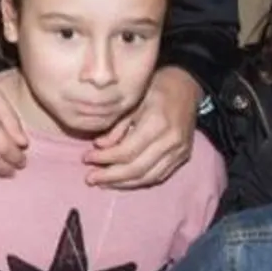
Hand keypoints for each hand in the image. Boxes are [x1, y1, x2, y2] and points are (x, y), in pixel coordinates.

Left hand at [86, 66, 198, 188]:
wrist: (185, 87)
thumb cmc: (154, 88)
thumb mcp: (131, 101)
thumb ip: (116, 126)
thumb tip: (99, 146)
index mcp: (157, 124)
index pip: (127, 152)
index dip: (104, 158)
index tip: (86, 158)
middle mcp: (171, 141)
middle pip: (137, 169)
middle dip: (111, 177)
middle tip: (90, 178)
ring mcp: (180, 151)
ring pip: (148, 177)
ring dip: (123, 184)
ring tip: (102, 184)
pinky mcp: (183, 156)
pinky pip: (159, 176)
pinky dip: (139, 181)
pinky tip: (122, 181)